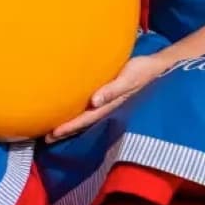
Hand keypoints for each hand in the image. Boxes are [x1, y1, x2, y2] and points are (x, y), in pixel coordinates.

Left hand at [46, 53, 166, 141]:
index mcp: (111, 105)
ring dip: (71, 124)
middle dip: (66, 130)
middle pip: (84, 121)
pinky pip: (92, 107)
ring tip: (53, 130)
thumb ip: (112, 90)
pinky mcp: (109, 94)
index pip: (86, 119)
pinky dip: (80, 111)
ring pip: (87, 116)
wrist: (158, 66)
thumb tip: (94, 102)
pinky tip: (71, 111)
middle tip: (46, 138)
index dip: (70, 127)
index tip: (53, 133)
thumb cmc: (142, 70)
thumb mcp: (128, 78)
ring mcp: (108, 102)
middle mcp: (108, 106)